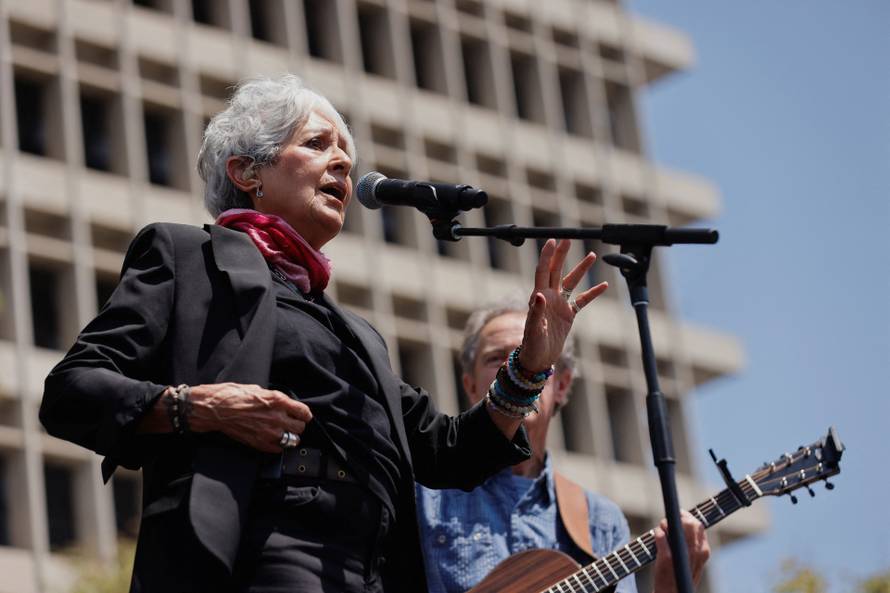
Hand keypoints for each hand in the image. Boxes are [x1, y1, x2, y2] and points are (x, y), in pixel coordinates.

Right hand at [188, 382, 312, 452]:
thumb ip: (274, 398)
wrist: (214, 409)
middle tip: (291, 423)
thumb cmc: (232, 396)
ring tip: (284, 433)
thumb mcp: (258, 389)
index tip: (303, 415)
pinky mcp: (259, 443)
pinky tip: (273, 439)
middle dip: (297, 425)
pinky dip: (278, 445)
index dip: (304, 414)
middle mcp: (275, 417)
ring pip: (292, 441)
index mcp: (277, 401)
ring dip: (290, 437)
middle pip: (300, 428)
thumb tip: (283, 404)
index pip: (304, 412)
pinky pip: (278, 449)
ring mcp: (268, 433)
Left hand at [517, 239, 607, 371]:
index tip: (553, 240)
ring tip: (592, 255)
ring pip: (571, 282)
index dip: (547, 256)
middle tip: (569, 238)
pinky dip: (592, 293)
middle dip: (562, 254)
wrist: (538, 359)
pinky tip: (604, 284)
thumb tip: (538, 294)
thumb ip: (536, 312)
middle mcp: (549, 297)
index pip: (543, 271)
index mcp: (539, 297)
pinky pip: (582, 301)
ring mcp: (559, 305)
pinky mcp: (568, 315)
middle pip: (556, 271)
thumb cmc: (532, 345)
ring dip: (580, 269)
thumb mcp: (534, 329)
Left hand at [652, 510, 710, 592]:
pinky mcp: (667, 557)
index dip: (687, 517)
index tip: (680, 515)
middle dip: (677, 517)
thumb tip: (685, 523)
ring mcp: (681, 554)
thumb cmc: (681, 576)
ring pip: (676, 526)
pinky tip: (656, 534)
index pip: (699, 525)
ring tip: (661, 527)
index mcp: (703, 551)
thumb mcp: (694, 560)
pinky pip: (661, 536)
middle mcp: (695, 551)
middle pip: (689, 523)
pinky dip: (657, 532)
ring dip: (666, 523)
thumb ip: (693, 543)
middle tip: (668, 520)